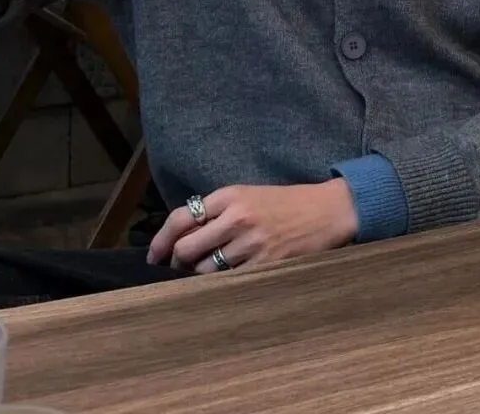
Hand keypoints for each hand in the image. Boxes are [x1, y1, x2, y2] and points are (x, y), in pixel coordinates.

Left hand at [148, 181, 358, 273]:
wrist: (325, 211)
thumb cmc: (285, 203)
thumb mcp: (248, 194)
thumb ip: (217, 209)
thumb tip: (183, 234)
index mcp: (230, 196)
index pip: (181, 218)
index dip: (161, 240)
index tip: (153, 255)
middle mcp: (236, 218)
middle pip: (187, 249)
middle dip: (177, 264)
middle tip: (179, 269)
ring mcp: (250, 244)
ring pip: (205, 270)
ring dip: (198, 277)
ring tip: (205, 276)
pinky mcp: (265, 264)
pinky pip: (230, 282)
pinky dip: (221, 286)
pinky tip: (225, 284)